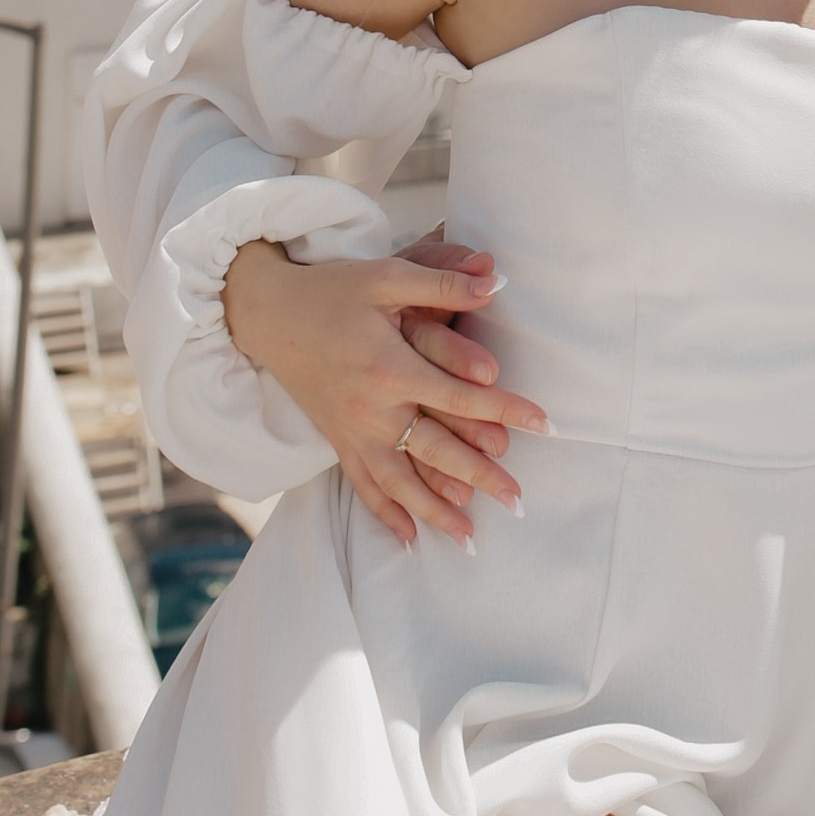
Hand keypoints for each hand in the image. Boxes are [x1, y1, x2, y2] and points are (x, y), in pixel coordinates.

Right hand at [222, 239, 544, 547]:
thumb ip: (442, 283)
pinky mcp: (337, 440)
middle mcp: (372, 409)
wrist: (269, 313)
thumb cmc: (333, 290)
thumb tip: (497, 280)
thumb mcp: (387, 276)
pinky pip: (364, 485)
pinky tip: (409, 539)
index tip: (545, 425)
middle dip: (481, 477)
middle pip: (436, 451)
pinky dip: (386, 513)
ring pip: (400, 482)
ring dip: (436, 512)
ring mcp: (352, 430)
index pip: (460, 396)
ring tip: (471, 539)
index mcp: (390, 368)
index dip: (506, 409)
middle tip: (519, 502)